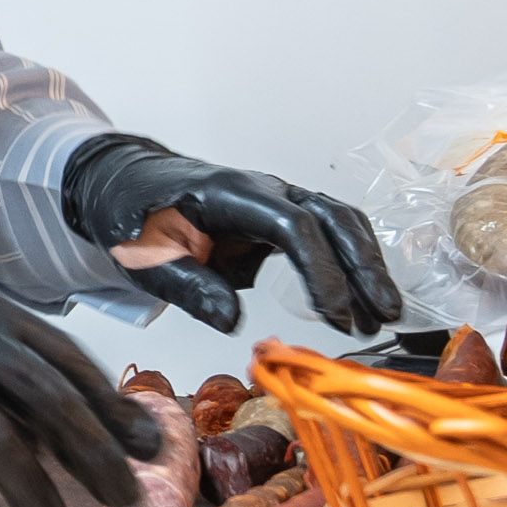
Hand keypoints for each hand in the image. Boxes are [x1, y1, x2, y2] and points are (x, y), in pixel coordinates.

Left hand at [63, 136, 403, 336]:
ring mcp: (276, 201)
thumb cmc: (131, 215)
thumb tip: (233, 321)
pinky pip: (326, 235)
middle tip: (383, 315)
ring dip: (365, 266)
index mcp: (231, 193)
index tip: (335, 316)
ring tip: (380, 317)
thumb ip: (187, 285)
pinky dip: (348, 265)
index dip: (320, 271)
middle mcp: (264, 190)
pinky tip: (360, 303)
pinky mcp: (280, 218)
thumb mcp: (144, 256)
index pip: (293, 226)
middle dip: (363, 266)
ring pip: (338, 223)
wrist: (123, 186)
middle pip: (332, 218)